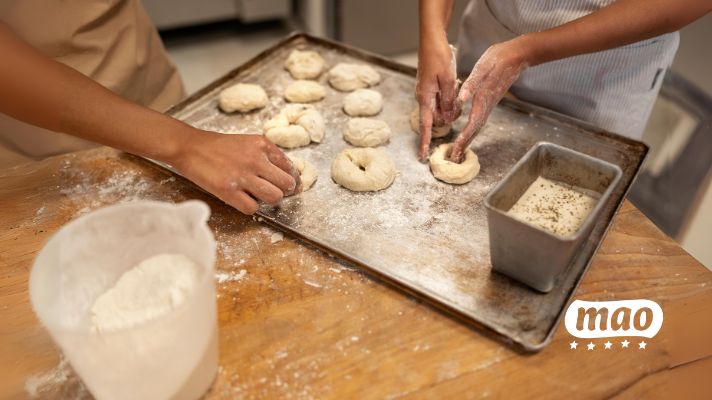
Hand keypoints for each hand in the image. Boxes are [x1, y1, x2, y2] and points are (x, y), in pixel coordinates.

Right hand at [171, 130, 301, 214]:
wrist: (189, 146)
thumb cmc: (219, 146)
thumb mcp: (248, 143)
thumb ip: (267, 157)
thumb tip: (289, 177)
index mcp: (262, 145)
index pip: (291, 167)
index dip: (294, 180)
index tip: (294, 187)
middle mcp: (255, 159)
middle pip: (286, 185)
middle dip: (283, 191)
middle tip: (273, 191)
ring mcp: (242, 175)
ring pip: (274, 198)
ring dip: (268, 200)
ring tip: (256, 194)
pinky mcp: (228, 190)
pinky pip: (252, 208)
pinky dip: (250, 207)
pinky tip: (242, 198)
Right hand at [415, 33, 461, 158]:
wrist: (432, 39)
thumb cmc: (438, 57)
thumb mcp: (447, 80)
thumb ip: (448, 101)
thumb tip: (448, 119)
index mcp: (425, 97)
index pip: (424, 125)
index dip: (424, 141)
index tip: (421, 156)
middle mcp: (424, 97)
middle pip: (435, 117)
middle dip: (447, 117)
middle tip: (459, 105)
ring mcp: (427, 91)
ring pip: (439, 108)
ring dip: (449, 106)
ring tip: (456, 90)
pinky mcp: (430, 86)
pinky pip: (440, 98)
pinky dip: (448, 97)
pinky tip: (454, 86)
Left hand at [451, 40, 528, 162]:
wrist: (518, 55)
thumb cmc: (499, 58)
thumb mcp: (483, 66)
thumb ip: (472, 82)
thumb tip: (463, 97)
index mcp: (483, 97)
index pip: (472, 123)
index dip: (464, 137)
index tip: (456, 149)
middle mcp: (487, 104)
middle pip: (475, 129)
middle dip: (465, 144)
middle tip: (455, 158)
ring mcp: (490, 103)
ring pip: (478, 126)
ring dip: (468, 139)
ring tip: (459, 150)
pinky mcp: (490, 100)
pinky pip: (480, 119)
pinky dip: (473, 129)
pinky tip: (468, 133)